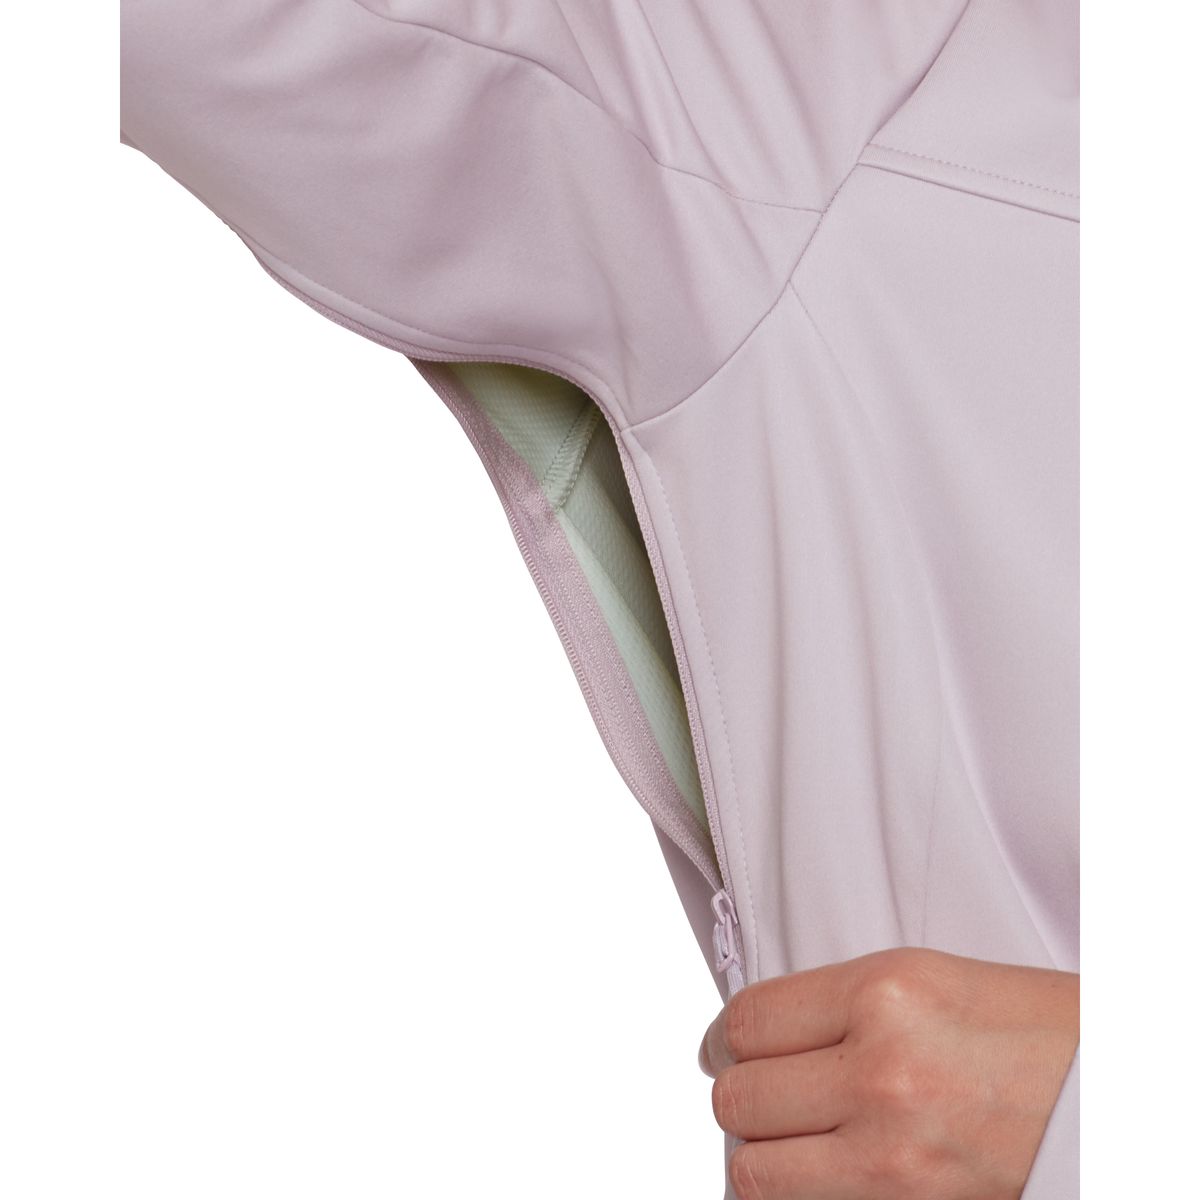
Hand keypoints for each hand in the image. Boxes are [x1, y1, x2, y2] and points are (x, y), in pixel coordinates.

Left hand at [698, 946, 1077, 1198]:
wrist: (1120, 1103)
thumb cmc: (1042, 1036)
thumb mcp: (932, 982)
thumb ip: (840, 1004)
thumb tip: (763, 1035)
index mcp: (884, 993)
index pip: (746, 1022)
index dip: (723, 1039)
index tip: (726, 1048)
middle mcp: (881, 1072)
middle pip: (738, 1099)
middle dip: (741, 1097)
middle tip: (765, 1093)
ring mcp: (893, 1157)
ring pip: (755, 1171)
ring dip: (765, 1156)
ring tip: (794, 1140)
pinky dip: (800, 1195)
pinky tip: (823, 1173)